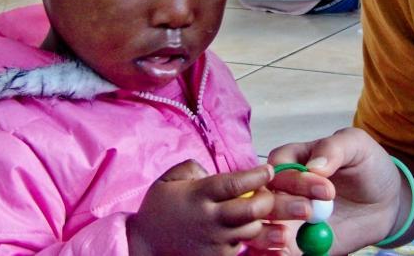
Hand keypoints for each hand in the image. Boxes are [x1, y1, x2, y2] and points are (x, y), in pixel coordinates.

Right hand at [127, 160, 289, 255]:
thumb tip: (214, 171)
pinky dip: (245, 236)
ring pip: (253, 230)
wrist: (144, 246)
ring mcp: (215, 242)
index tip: (268, 170)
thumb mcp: (169, 180)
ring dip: (257, 219)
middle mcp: (210, 220)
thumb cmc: (159, 210)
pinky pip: (242, 246)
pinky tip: (236, 228)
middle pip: (253, 210)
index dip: (257, 176)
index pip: (236, 184)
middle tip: (264, 193)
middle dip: (266, 199)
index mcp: (199, 196)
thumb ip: (193, 167)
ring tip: (250, 211)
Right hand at [268, 128, 405, 253]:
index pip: (277, 166)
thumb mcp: (356, 145)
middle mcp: (284, 188)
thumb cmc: (367, 166)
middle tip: (310, 211)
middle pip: (264, 197)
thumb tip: (314, 166)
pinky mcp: (296, 243)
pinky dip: (277, 254)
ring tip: (287, 239)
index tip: (326, 189)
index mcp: (292, 159)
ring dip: (268, 234)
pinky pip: (278, 251)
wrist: (387, 201)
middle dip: (282, 206)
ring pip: (261, 226)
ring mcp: (287, 217)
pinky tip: (287, 253)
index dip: (295, 178)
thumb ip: (334, 148)